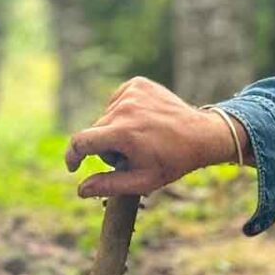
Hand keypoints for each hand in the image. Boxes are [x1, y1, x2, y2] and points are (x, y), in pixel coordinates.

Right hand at [64, 78, 242, 198]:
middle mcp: (124, 109)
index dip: (73, 156)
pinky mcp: (137, 83)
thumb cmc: (173, 162)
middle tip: (131, 156)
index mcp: (123, 133)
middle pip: (96, 131)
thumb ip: (109, 186)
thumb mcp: (142, 181)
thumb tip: (80, 190)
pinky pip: (117, 102)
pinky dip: (124, 114)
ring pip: (107, 117)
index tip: (73, 166)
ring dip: (116, 130)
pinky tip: (143, 122)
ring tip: (141, 138)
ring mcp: (131, 92)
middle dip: (106, 147)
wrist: (201, 135)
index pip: (81, 141)